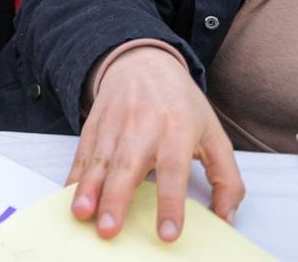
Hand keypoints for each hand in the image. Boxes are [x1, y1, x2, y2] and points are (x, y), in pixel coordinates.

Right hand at [68, 46, 243, 241]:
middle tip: (109, 229)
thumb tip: (226, 218)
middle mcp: (143, 126)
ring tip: (82, 213)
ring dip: (89, 188)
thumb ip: (227, 178)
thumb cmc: (181, 104)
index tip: (168, 234)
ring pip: (100, 160)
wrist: (143, 63)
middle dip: (116, 198)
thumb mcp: (214, 134)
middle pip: (128, 166)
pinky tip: (70, 194)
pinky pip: (83, 153)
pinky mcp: (94, 125)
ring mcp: (114, 125)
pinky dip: (75, 175)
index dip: (170, 203)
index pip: (174, 170)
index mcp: (178, 129)